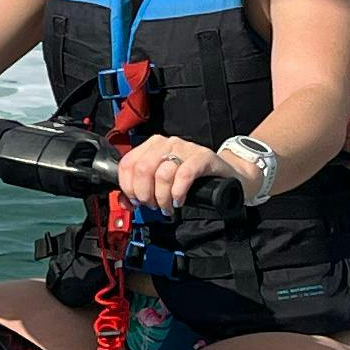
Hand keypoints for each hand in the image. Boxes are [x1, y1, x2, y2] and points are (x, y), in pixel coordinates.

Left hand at [117, 136, 234, 211]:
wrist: (223, 175)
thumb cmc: (190, 179)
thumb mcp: (161, 181)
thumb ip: (141, 188)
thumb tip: (125, 202)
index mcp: (152, 146)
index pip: (128, 164)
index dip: (128, 187)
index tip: (136, 201)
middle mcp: (167, 143)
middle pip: (143, 169)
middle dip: (145, 194)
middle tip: (154, 205)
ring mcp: (185, 148)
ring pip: (162, 173)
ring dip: (162, 197)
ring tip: (168, 206)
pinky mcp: (203, 157)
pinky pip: (184, 174)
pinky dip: (178, 192)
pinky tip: (179, 200)